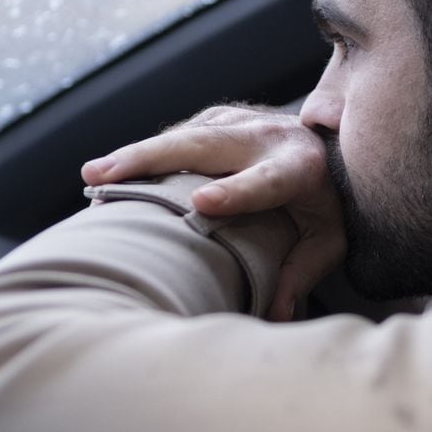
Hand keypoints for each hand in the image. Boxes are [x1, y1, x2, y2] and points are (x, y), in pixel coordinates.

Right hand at [81, 106, 345, 320]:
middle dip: (151, 161)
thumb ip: (301, 272)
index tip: (200, 204)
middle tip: (104, 177)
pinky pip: (178, 135)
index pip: (264, 182)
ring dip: (135, 154)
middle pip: (204, 146)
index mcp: (300, 168)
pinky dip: (144, 153)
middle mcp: (267, 136)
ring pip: (182, 136)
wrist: (337, 146)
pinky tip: (113, 169)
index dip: (234, 192)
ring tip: (94, 174)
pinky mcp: (220, 118)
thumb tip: (274, 313)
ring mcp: (240, 121)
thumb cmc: (329, 203)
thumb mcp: (329, 240)